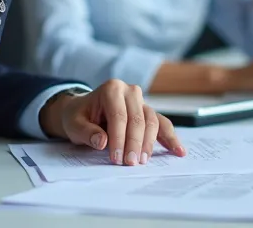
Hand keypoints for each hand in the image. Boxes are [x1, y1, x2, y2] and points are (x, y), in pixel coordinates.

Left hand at [39, 80, 185, 165]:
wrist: (83, 111)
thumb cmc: (79, 116)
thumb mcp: (74, 124)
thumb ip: (87, 132)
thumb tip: (102, 142)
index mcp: (111, 89)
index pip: (119, 116)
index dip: (119, 138)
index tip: (116, 159)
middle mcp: (130, 91)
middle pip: (138, 119)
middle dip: (135, 143)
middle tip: (130, 163)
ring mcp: (141, 101)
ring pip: (152, 122)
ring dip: (148, 143)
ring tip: (142, 161)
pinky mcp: (148, 113)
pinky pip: (162, 124)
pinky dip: (170, 138)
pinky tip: (178, 151)